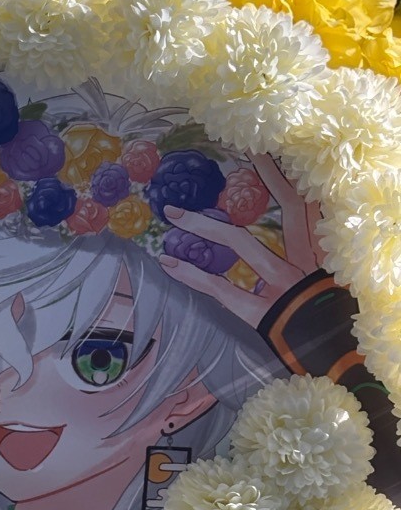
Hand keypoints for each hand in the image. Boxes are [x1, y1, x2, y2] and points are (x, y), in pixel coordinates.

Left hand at [159, 154, 324, 328]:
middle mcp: (307, 263)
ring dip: (204, 225)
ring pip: (242, 243)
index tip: (270, 152)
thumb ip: (310, 266)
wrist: (341, 361)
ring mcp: (283, 286)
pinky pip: (219, 288)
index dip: (290, 177)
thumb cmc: (328, 327)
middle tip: (247, 148)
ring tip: (173, 213)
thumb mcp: (325, 289)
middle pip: (288, 209)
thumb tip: (288, 251)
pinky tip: (168, 263)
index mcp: (323, 256)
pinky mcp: (261, 311)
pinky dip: (191, 275)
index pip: (309, 207)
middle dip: (268, 176)